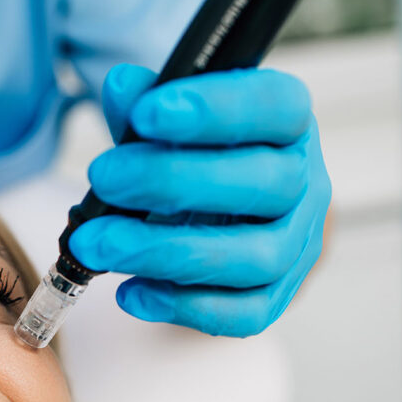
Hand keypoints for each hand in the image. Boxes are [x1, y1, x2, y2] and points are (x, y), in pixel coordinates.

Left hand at [70, 64, 331, 336]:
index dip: (216, 108)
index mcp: (287, 125)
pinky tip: (131, 293)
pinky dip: (185, 307)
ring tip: (97, 245)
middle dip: (173, 180)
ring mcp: (296, 246)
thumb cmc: (198, 158)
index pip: (276, 107)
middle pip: (262, 183)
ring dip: (165, 252)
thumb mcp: (170, 122)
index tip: (147, 112)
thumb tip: (123, 87)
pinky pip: (244, 314)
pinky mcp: (276, 297)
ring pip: (253, 257)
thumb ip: (144, 105)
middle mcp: (304, 184)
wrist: (225, 214)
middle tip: (102, 177)